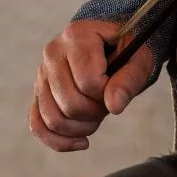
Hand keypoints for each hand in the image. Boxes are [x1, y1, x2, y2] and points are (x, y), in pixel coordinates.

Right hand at [29, 19, 154, 151]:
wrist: (110, 45)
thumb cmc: (126, 50)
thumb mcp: (139, 58)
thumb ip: (129, 79)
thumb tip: (114, 106)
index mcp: (78, 34)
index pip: (88, 81)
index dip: (107, 93)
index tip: (117, 85)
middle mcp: (53, 52)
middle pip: (70, 102)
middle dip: (95, 113)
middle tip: (108, 103)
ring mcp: (42, 73)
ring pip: (53, 118)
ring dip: (80, 128)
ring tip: (97, 117)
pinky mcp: (38, 92)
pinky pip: (38, 125)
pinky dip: (59, 141)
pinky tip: (82, 141)